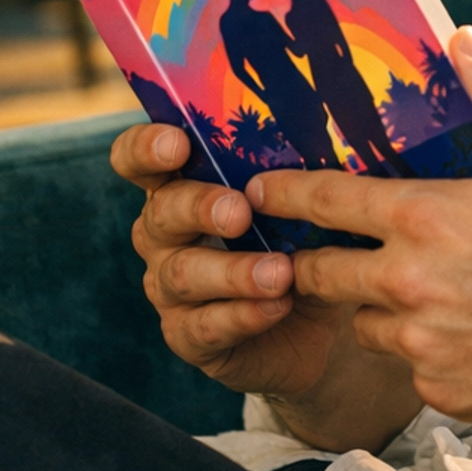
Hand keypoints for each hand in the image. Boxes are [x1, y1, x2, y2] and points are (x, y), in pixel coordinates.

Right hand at [112, 122, 416, 447]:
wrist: (322, 324)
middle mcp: (165, 235)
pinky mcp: (188, 337)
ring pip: (182, 274)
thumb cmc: (307, 240)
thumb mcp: (305, 202)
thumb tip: (332, 132)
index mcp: (183, 185)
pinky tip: (277, 306)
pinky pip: (204, 327)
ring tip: (281, 272)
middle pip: (160, 213)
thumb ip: (298, 170)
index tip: (177, 143)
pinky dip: (243, 315)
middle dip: (199, 208)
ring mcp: (171, 288)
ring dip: (233, 271)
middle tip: (240, 213)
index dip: (147, 148)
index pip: (139, 159)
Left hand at [247, 28, 471, 432]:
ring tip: (426, 291)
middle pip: (321, 272)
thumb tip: (460, 38)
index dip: (282, 192)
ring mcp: (423, 344)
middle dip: (314, 259)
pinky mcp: (441, 390)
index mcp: (429, 219)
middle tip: (324, 250)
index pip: (325, 201)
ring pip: (365, 321)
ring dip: (379, 306)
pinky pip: (410, 365)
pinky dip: (426, 349)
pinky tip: (470, 332)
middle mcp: (410, 284)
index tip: (256, 189)